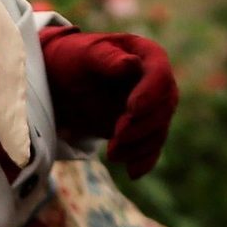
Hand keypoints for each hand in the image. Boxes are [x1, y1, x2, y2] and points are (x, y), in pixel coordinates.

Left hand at [37, 26, 178, 177]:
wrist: (62, 81)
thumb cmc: (74, 59)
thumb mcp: (85, 54)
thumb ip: (107, 59)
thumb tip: (131, 65)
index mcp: (147, 55)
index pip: (160, 75)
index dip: (150, 93)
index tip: (132, 110)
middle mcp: (156, 81)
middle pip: (164, 107)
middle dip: (142, 125)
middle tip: (117, 136)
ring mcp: (151, 106)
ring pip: (158, 130)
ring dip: (139, 146)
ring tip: (112, 154)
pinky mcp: (142, 128)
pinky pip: (151, 146)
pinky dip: (143, 160)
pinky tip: (132, 172)